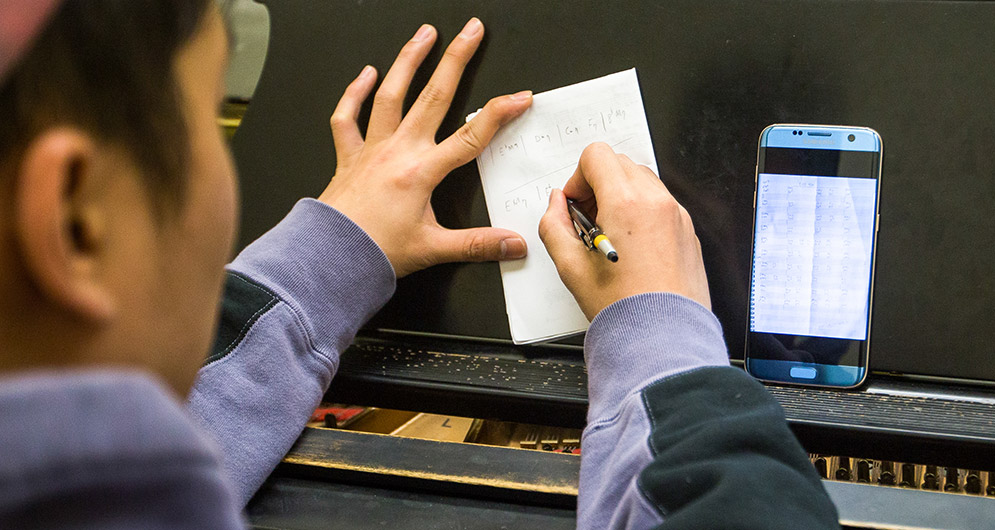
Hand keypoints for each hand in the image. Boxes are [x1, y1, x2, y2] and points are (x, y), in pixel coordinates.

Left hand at [318, 18, 532, 277]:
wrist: (329, 257)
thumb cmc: (373, 252)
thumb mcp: (433, 249)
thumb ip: (477, 245)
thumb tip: (513, 244)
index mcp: (421, 172)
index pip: (471, 136)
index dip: (499, 114)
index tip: (520, 97)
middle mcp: (397, 152)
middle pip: (433, 96)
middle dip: (456, 60)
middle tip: (471, 32)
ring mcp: (371, 149)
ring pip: (390, 93)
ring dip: (408, 60)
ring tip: (424, 34)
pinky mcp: (348, 156)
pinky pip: (348, 117)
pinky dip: (354, 93)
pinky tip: (365, 73)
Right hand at [538, 143, 710, 319]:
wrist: (664, 338)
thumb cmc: (624, 309)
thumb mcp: (570, 267)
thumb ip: (554, 226)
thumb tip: (556, 205)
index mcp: (626, 204)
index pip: (597, 155)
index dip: (578, 177)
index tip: (575, 203)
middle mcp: (656, 203)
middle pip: (620, 164)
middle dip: (598, 185)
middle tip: (588, 220)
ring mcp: (677, 216)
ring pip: (642, 181)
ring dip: (621, 196)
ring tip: (610, 235)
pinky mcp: (688, 231)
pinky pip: (661, 204)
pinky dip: (642, 212)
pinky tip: (631, 247)